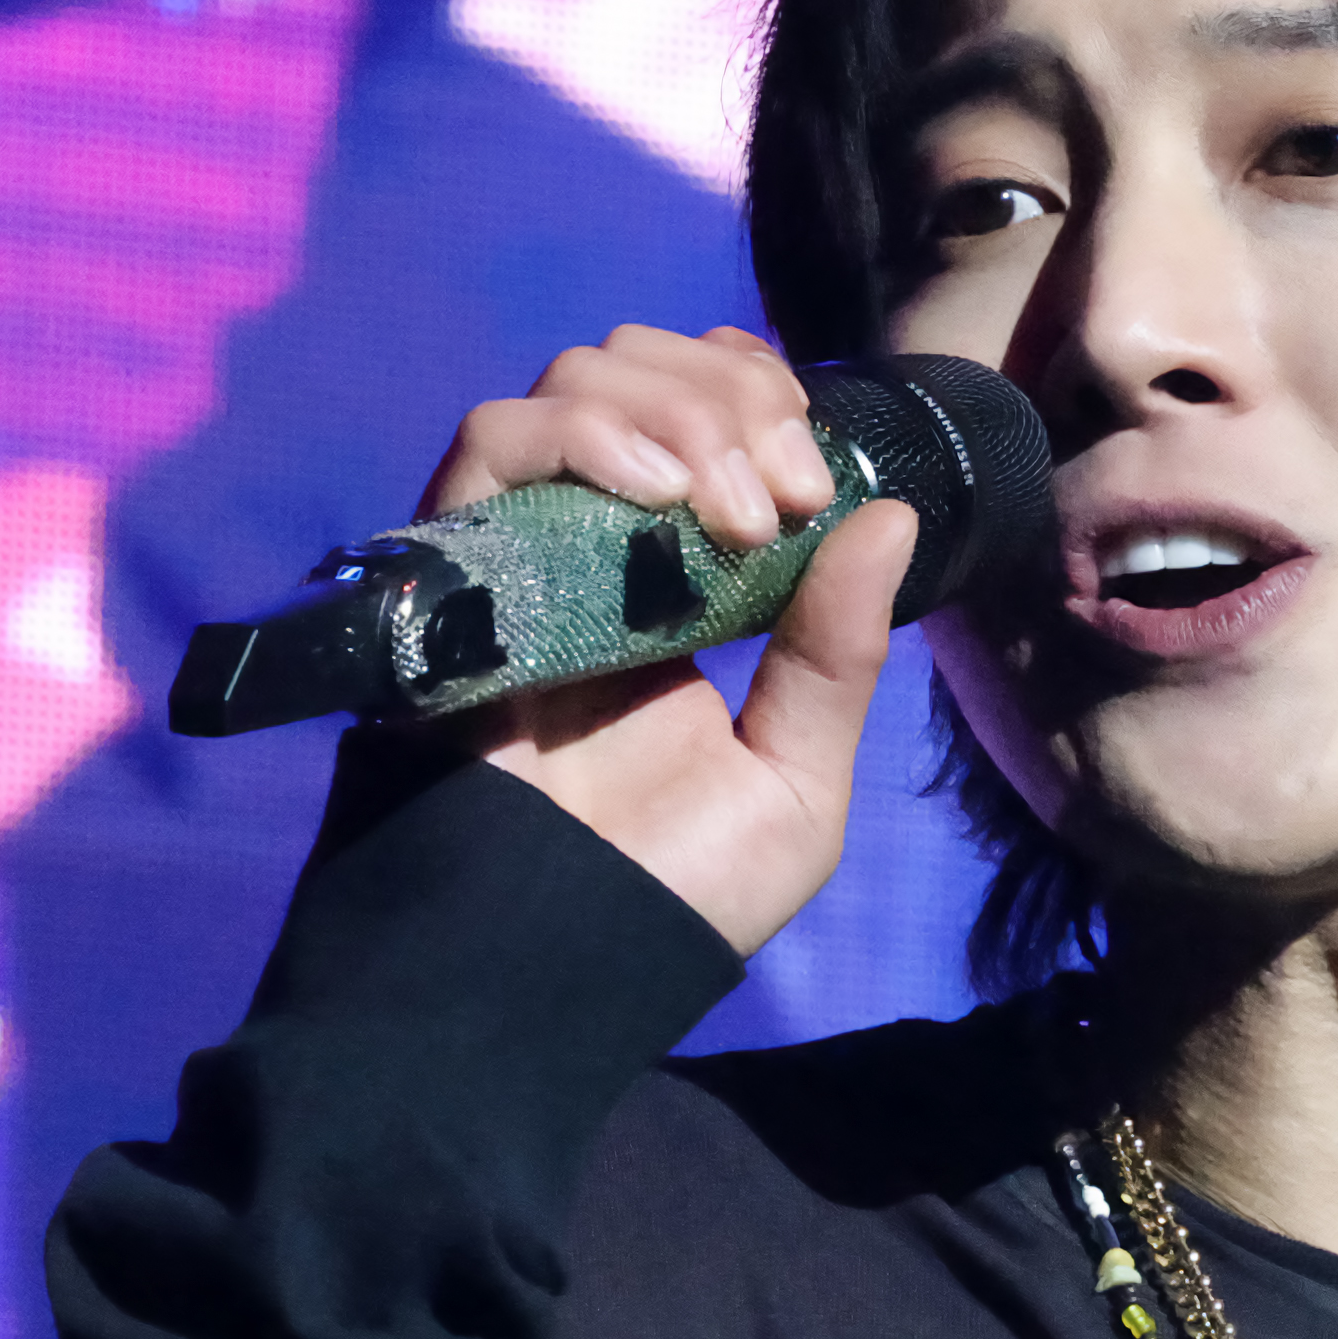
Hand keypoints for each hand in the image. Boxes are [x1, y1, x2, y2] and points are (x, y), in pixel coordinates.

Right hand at [426, 323, 913, 955]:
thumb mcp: (793, 781)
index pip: (702, 403)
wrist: (550, 973)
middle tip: (785, 493)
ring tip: (726, 508)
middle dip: (729, 396)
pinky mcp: (447, 571)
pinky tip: (656, 497)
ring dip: (670, 410)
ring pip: (569, 382)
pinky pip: (488, 443)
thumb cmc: (670, 897)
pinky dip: (579, 436)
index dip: (758, 388)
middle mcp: (592, 544)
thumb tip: (890, 516)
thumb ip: (837, 654)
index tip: (816, 462)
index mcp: (679, 578)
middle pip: (637, 365)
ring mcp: (517, 550)